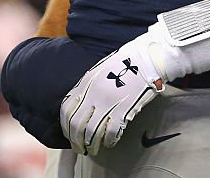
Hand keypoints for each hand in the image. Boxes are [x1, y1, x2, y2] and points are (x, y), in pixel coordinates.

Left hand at [60, 25, 166, 155]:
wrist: (145, 60)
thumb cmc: (122, 65)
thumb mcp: (97, 72)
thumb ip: (86, 88)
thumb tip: (78, 108)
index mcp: (85, 83)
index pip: (66, 109)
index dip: (65, 126)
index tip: (68, 134)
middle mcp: (93, 94)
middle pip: (76, 124)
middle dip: (75, 140)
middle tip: (79, 148)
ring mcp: (108, 103)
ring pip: (91, 132)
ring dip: (90, 145)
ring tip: (92, 150)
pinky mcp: (124, 111)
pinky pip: (111, 133)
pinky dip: (109, 141)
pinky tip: (109, 143)